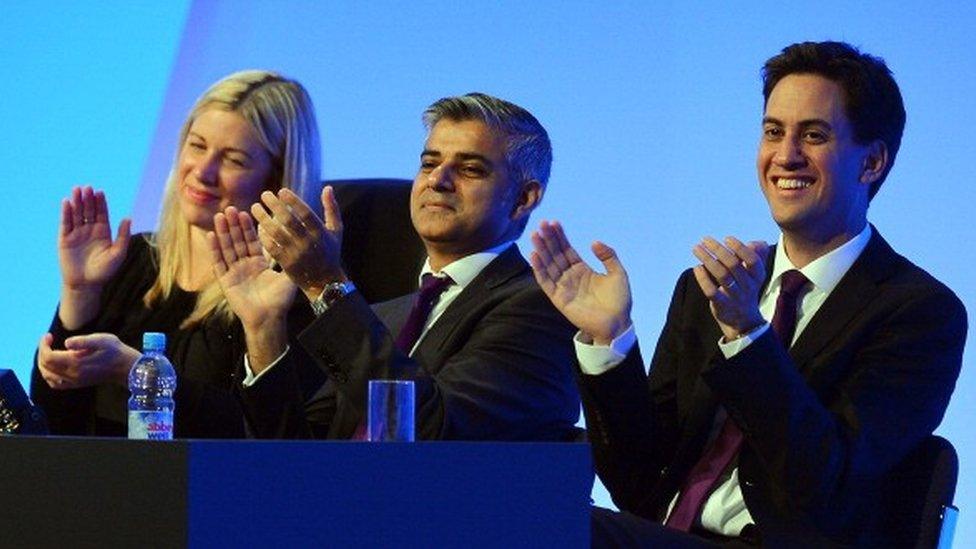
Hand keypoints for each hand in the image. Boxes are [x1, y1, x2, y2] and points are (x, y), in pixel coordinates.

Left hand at [37, 332, 138, 388]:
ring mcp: (74, 381)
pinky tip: (54, 367)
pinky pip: (56, 383)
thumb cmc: (115, 351)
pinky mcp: (77, 384)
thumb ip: (82, 341)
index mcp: (76, 363)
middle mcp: (72, 374)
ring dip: (43, 363)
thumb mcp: (102, 339)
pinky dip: (49, 375)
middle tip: (48, 341)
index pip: (48, 357)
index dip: (43, 345)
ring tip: (49, 351)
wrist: (126, 367)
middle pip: (45, 366)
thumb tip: (66, 343)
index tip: (49, 336)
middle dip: (42, 352)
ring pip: (48, 375)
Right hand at [58, 186, 131, 292]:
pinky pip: (65, 223)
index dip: (100, 202)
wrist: (86, 284)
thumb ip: (123, 236)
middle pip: (89, 211)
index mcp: (103, 232)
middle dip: (88, 199)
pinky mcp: (65, 239)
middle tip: (87, 187)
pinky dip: (66, 213)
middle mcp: (90, 230)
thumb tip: (128, 218)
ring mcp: (77, 234)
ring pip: (77, 214)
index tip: (100, 192)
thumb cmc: (104, 271)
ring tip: (77, 189)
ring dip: (77, 202)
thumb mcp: (118, 253)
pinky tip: (67, 202)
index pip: (102, 213)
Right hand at [209, 207, 296, 372]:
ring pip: (227, 248)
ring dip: (223, 232)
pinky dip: (215, 249)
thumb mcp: (287, 276)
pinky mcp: (226, 281)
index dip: (249, 227)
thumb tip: (298, 242)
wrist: (268, 319)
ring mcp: (234, 272)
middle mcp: (246, 266)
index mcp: (259, 263)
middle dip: (234, 225)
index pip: (253, 240)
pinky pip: (219, 263)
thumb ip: (288, 260)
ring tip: (220, 216)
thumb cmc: (280, 301)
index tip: (247, 211)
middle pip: (238, 241)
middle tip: (230, 208)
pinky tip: (211, 236)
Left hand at [250, 186, 345, 300]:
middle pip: (288, 221)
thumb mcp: (336, 230)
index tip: (281, 191)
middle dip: (275, 206)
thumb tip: (327, 187)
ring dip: (263, 219)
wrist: (325, 282)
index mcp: (321, 232)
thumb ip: (331, 208)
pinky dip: (264, 236)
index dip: (293, 201)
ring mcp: (297, 254)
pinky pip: (272, 247)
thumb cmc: (330, 252)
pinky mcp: (287, 264)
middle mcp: (308, 243)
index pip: (306, 213)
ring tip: (255, 207)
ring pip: (277, 233)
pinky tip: (258, 227)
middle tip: (264, 194)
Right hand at [530, 220, 631, 344]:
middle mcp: (570, 276)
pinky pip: (546, 282)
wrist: (617, 323)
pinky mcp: (559, 298)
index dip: (560, 236)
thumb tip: (594, 242)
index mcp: (582, 269)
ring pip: (549, 265)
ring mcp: (563, 287)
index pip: (567, 249)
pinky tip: (534, 255)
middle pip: (556, 254)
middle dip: (548, 239)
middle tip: (541, 223)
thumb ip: (608, 256)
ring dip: (541, 250)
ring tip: (535, 235)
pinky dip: (539, 269)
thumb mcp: (618, 273)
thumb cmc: (619, 301)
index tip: (553, 222)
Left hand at [691, 236, 768, 340]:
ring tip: (696, 248)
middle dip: (718, 249)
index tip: (727, 238)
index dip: (739, 248)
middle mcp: (748, 286)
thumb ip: (756, 257)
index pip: (752, 260)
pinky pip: (711, 291)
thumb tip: (755, 243)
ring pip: (721, 275)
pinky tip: (697, 267)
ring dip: (707, 259)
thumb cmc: (746, 289)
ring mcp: (735, 297)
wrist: (744, 322)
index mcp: (758, 276)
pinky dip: (703, 278)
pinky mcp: (722, 306)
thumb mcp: (754, 275)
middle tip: (704, 239)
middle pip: (733, 265)